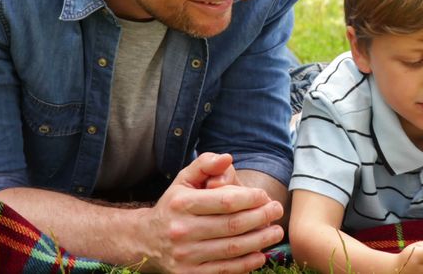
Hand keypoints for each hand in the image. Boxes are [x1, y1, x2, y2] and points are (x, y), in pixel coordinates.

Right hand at [141, 153, 283, 272]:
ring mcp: (185, 255)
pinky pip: (224, 270)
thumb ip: (205, 165)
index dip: (251, 198)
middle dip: (261, 217)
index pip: (225, 201)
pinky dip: (246, 264)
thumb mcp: (183, 180)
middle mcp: (182, 230)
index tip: (265, 196)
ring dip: (260, 240)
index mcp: (182, 204)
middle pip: (232, 225)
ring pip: (232, 249)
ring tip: (276, 232)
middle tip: (278, 210)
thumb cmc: (173, 205)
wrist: (144, 240)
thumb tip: (228, 158)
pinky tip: (261, 255)